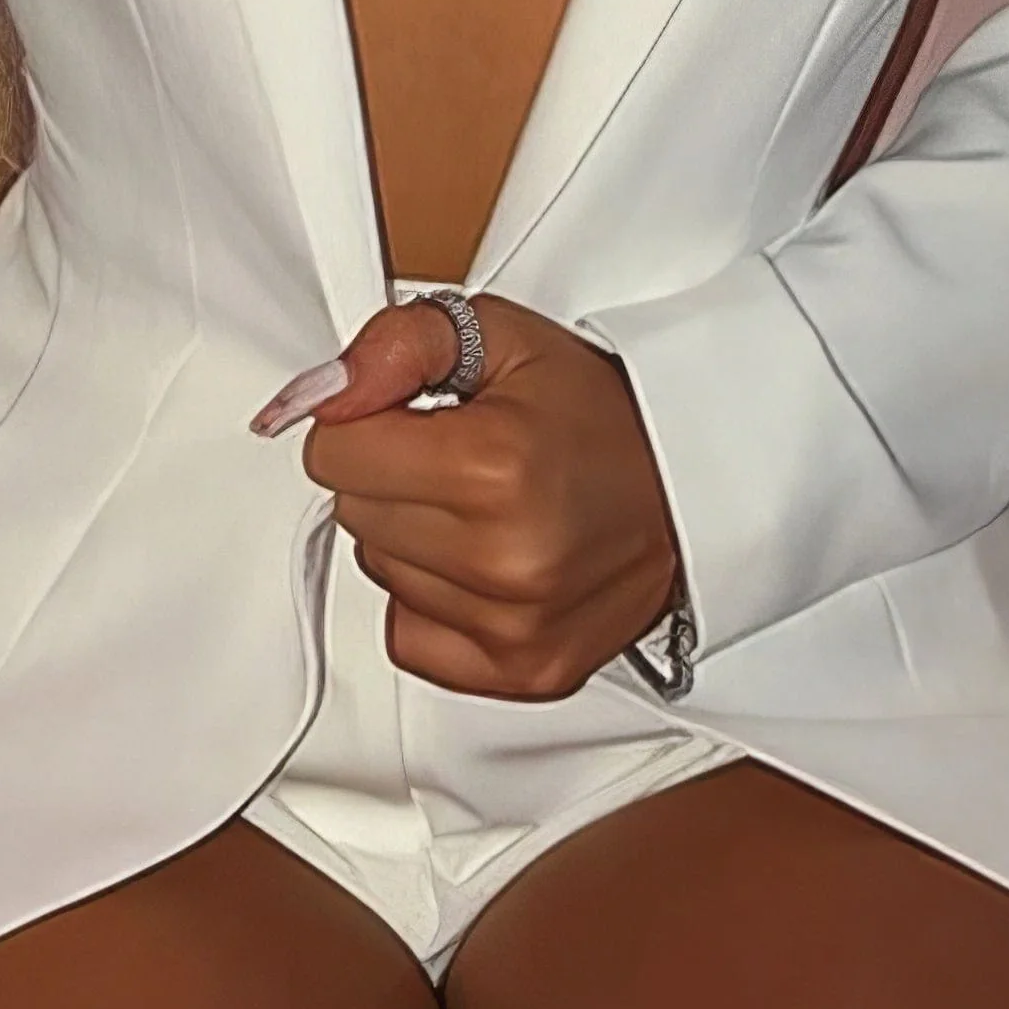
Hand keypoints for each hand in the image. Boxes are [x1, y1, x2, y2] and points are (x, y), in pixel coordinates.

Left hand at [254, 293, 684, 698]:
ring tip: (488, 508)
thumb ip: (395, 346)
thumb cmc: (604, 416)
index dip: (366, 422)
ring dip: (416, 537)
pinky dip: (434, 600)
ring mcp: (514, 625)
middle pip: (353, 513)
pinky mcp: (524, 671)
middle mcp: (504, 557)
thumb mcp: (500, 337)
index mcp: (493, 467)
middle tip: (465, 459)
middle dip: (392, 477)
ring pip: (380, 572)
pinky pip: (409, 637)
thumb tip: (313, 396)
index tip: (414, 418)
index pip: (333, 452)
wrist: (695, 486)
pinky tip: (488, 563)